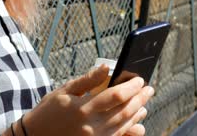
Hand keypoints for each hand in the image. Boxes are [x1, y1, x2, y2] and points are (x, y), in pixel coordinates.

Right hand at [22, 64, 153, 135]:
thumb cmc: (48, 110)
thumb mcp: (64, 91)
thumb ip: (87, 80)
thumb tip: (106, 67)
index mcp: (83, 109)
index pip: (116, 96)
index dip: (131, 87)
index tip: (139, 79)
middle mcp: (91, 127)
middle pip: (124, 111)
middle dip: (140, 99)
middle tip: (149, 89)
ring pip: (124, 126)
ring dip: (137, 113)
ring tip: (144, 103)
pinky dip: (131, 129)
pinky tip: (137, 122)